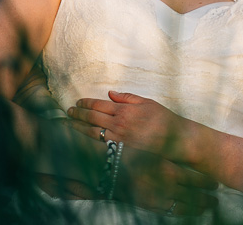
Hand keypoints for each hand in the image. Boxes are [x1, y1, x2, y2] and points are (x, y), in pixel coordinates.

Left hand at [67, 91, 185, 155]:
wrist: (173, 139)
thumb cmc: (162, 118)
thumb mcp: (146, 102)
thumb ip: (127, 97)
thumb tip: (110, 94)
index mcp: (124, 110)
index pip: (99, 105)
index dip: (86, 103)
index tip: (78, 102)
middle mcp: (119, 124)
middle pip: (92, 118)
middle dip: (78, 114)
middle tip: (68, 111)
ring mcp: (118, 138)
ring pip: (92, 132)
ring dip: (78, 127)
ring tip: (69, 124)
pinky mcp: (120, 150)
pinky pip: (100, 144)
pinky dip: (89, 140)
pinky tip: (82, 138)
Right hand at [116, 145, 217, 214]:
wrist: (112, 169)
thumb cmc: (135, 155)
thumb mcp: (157, 152)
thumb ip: (173, 159)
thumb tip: (189, 160)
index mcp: (170, 170)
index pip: (195, 179)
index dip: (207, 183)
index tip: (215, 184)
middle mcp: (167, 187)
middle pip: (193, 196)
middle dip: (206, 199)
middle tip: (216, 201)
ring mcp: (159, 199)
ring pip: (183, 207)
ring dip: (196, 209)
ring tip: (206, 209)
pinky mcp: (150, 206)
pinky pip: (169, 212)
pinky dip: (181, 212)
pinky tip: (186, 212)